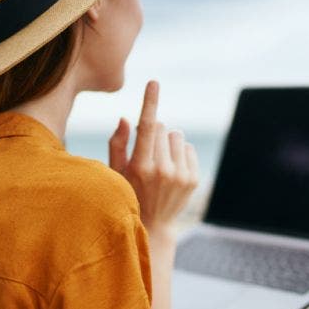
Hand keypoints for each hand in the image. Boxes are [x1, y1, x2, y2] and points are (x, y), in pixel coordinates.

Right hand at [108, 80, 198, 242]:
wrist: (153, 225)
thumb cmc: (128, 193)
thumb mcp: (115, 172)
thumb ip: (117, 144)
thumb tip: (125, 118)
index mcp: (139, 167)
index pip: (146, 126)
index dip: (150, 102)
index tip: (154, 83)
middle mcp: (162, 170)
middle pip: (162, 127)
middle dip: (154, 133)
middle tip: (147, 152)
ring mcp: (180, 176)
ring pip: (177, 135)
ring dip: (168, 142)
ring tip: (160, 161)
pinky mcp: (193, 179)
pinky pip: (188, 148)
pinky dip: (179, 153)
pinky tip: (171, 169)